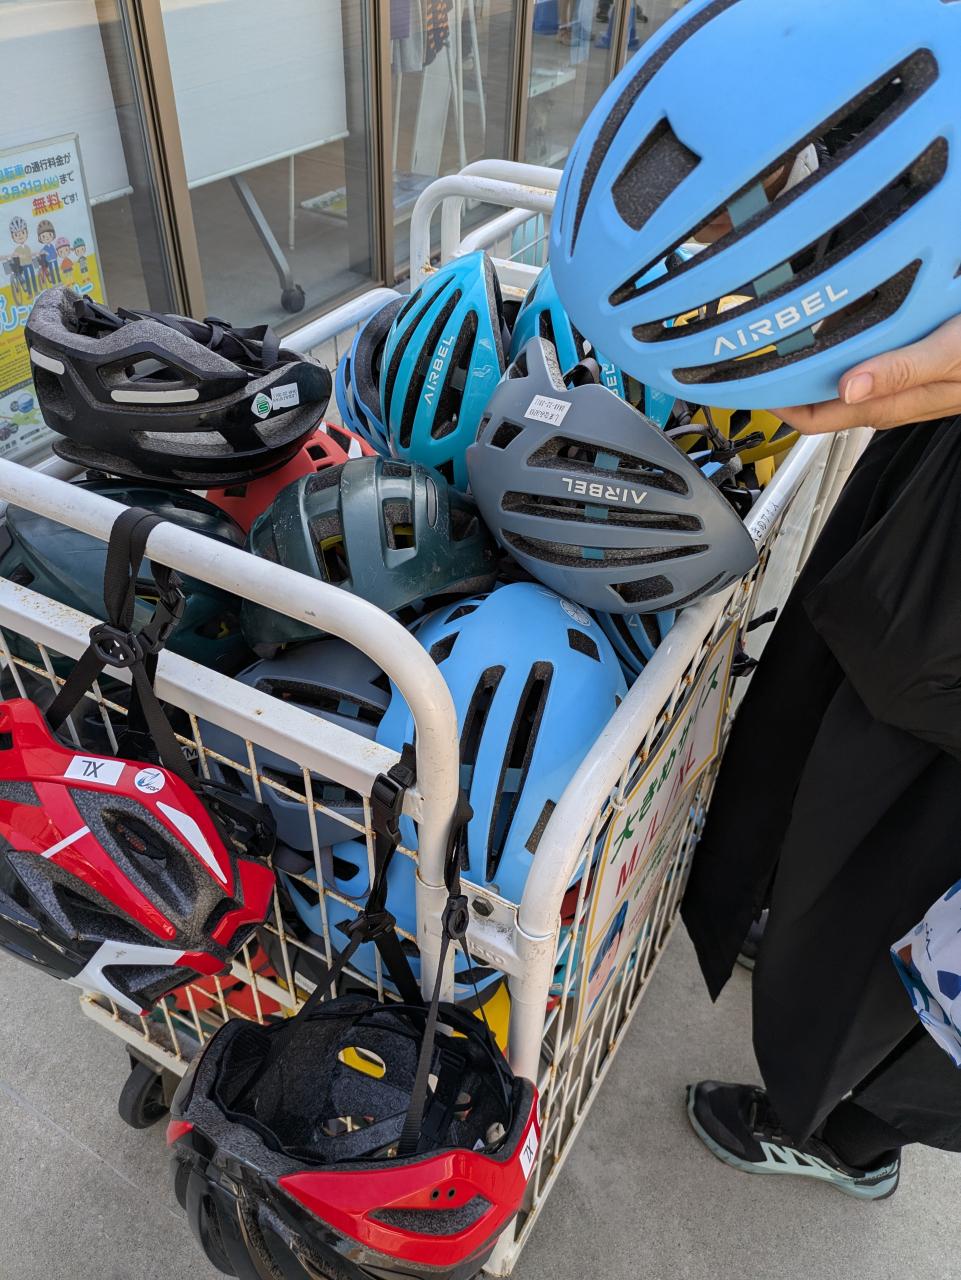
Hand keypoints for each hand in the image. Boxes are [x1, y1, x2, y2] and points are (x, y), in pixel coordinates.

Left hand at [775, 314, 960, 433]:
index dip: (779, 401)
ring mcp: (892, 381)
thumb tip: (848, 388)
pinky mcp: (904, 363)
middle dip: (795, 366)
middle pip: (819, 391)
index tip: (756, 379)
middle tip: (775, 333)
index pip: (814, 418)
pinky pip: (864, 351)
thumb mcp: (949, 357)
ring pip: (839, 368)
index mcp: (885, 405)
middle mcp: (883, 397)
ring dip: (823, 344)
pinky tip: (854, 309)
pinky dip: (852, 331)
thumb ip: (901, 372)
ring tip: (810, 314)